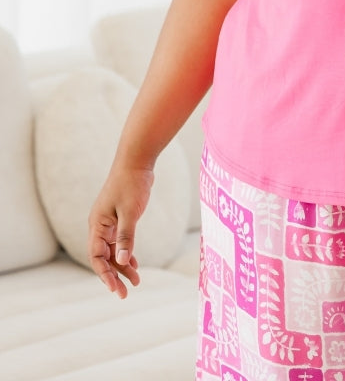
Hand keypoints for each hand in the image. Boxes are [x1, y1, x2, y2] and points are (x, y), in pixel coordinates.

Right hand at [88, 164, 153, 297]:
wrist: (137, 161)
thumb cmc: (131, 184)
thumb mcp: (130, 212)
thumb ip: (126, 237)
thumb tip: (123, 262)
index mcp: (97, 225)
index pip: (96, 257)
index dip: (104, 275)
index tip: (115, 289)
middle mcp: (100, 225)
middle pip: (104, 257)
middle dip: (114, 276)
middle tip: (125, 293)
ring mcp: (109, 221)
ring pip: (113, 250)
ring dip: (122, 266)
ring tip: (135, 282)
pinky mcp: (119, 217)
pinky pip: (119, 241)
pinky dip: (126, 253)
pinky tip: (134, 263)